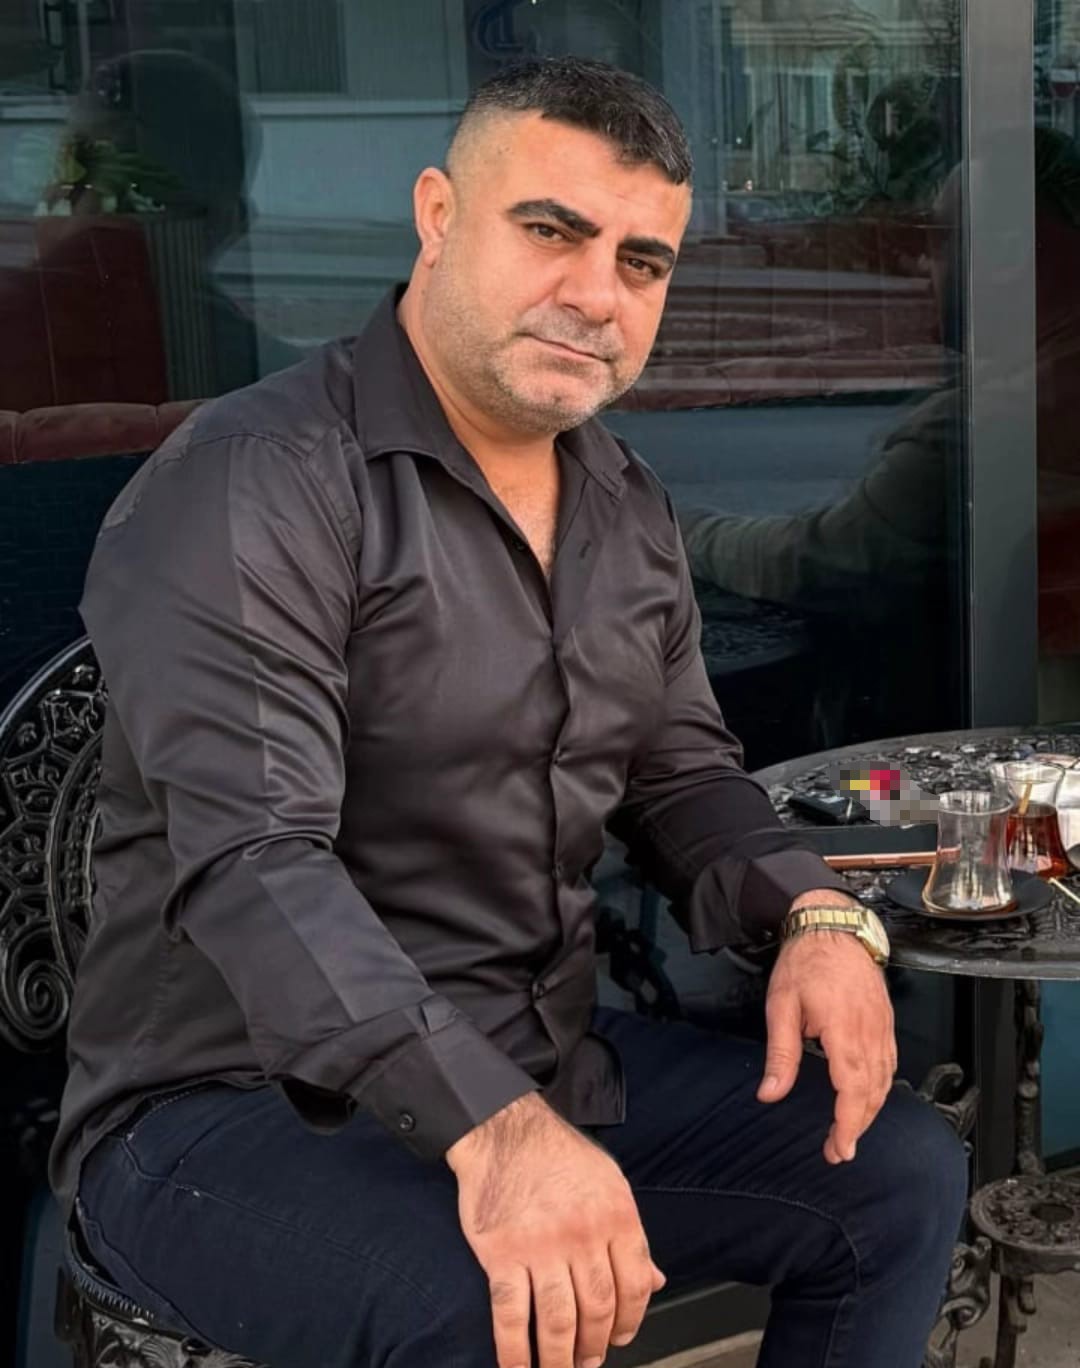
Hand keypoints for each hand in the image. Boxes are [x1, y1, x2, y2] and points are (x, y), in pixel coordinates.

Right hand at [446, 1093, 665, 1367]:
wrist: (504, 1130)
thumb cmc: (558, 1155)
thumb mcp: (609, 1182)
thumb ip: (631, 1236)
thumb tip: (655, 1281)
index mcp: (616, 1215)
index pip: (635, 1284)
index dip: (630, 1321)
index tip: (620, 1339)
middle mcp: (582, 1234)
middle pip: (597, 1309)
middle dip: (595, 1346)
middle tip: (588, 1362)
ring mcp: (541, 1246)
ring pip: (558, 1321)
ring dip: (560, 1359)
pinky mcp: (502, 1254)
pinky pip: (510, 1315)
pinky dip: (514, 1353)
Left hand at [757, 928, 896, 1163]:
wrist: (831, 925)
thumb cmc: (806, 961)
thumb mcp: (781, 1005)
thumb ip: (781, 1054)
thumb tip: (770, 1094)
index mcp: (844, 1029)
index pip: (852, 1090)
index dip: (847, 1125)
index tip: (839, 1148)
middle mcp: (870, 1031)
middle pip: (873, 1092)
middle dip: (858, 1126)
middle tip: (839, 1150)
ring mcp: (882, 1025)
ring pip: (885, 1080)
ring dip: (870, 1110)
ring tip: (850, 1131)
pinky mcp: (885, 1019)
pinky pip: (890, 1062)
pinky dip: (881, 1086)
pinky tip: (868, 1096)